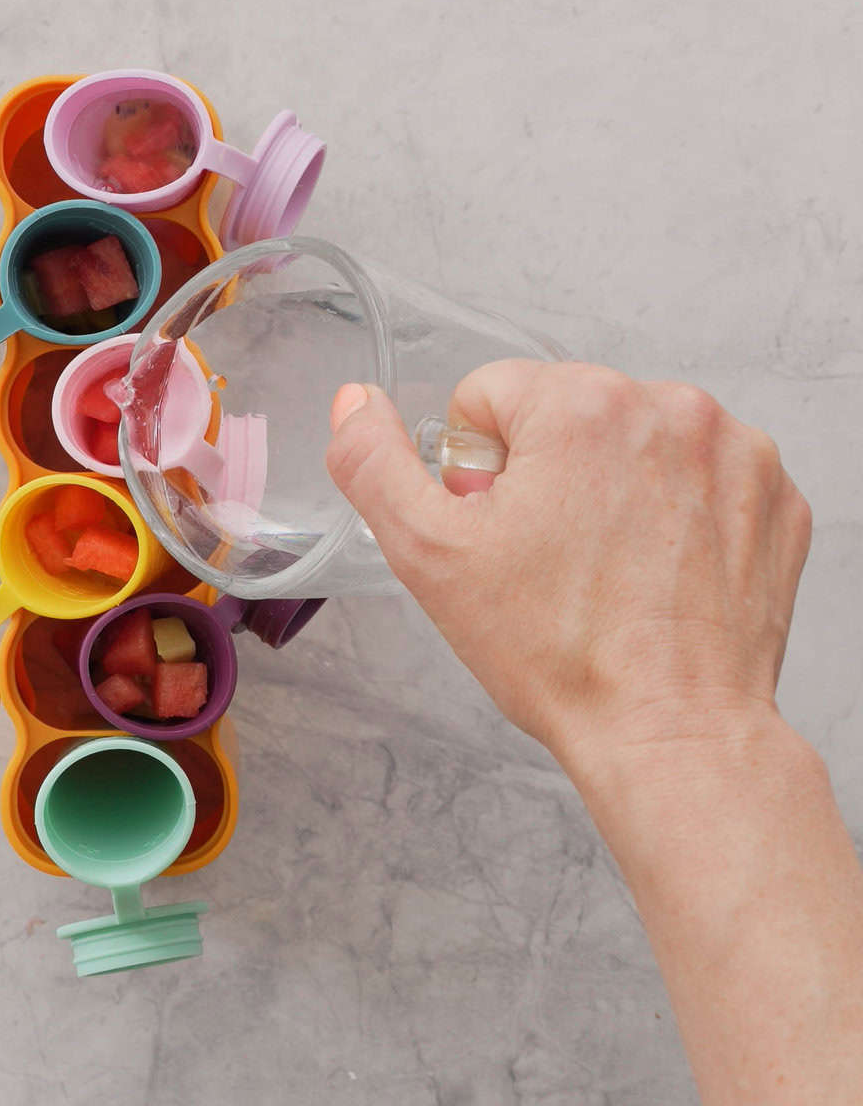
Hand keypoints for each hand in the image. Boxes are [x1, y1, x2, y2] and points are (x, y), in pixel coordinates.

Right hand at [325, 362, 811, 766]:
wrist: (671, 733)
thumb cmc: (560, 653)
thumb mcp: (428, 555)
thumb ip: (373, 463)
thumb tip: (355, 403)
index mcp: (580, 404)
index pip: (487, 396)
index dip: (474, 471)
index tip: (502, 530)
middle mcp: (668, 406)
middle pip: (561, 413)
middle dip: (542, 473)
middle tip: (547, 558)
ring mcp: (733, 449)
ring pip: (629, 440)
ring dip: (608, 486)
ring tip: (605, 569)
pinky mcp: (774, 493)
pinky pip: (696, 472)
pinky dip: (673, 510)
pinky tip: (656, 571)